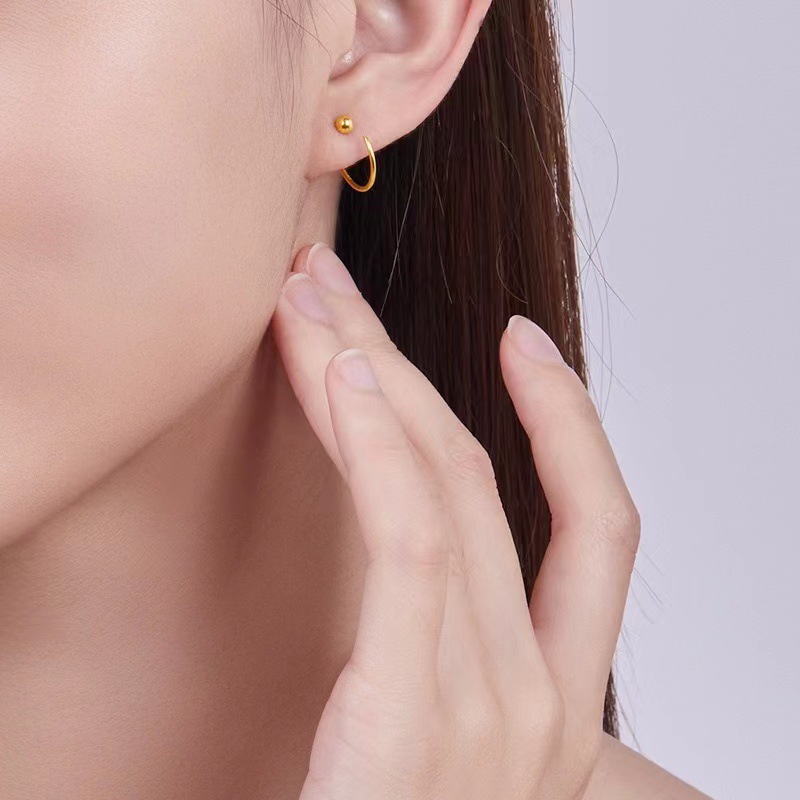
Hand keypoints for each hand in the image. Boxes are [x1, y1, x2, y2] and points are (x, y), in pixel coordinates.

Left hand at [271, 244, 639, 799]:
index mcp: (559, 699)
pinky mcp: (418, 719)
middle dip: (411, 362)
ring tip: (314, 302)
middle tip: (339, 284)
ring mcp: (493, 710)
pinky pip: (411, 543)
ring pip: (445, 487)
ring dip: (377, 376)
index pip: (598, 528)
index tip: (523, 340)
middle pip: (486, 477)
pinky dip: (380, 448)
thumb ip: (441, 642)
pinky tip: (342, 374)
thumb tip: (412, 542)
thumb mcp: (438, 730)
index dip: (569, 422)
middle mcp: (544, 698)